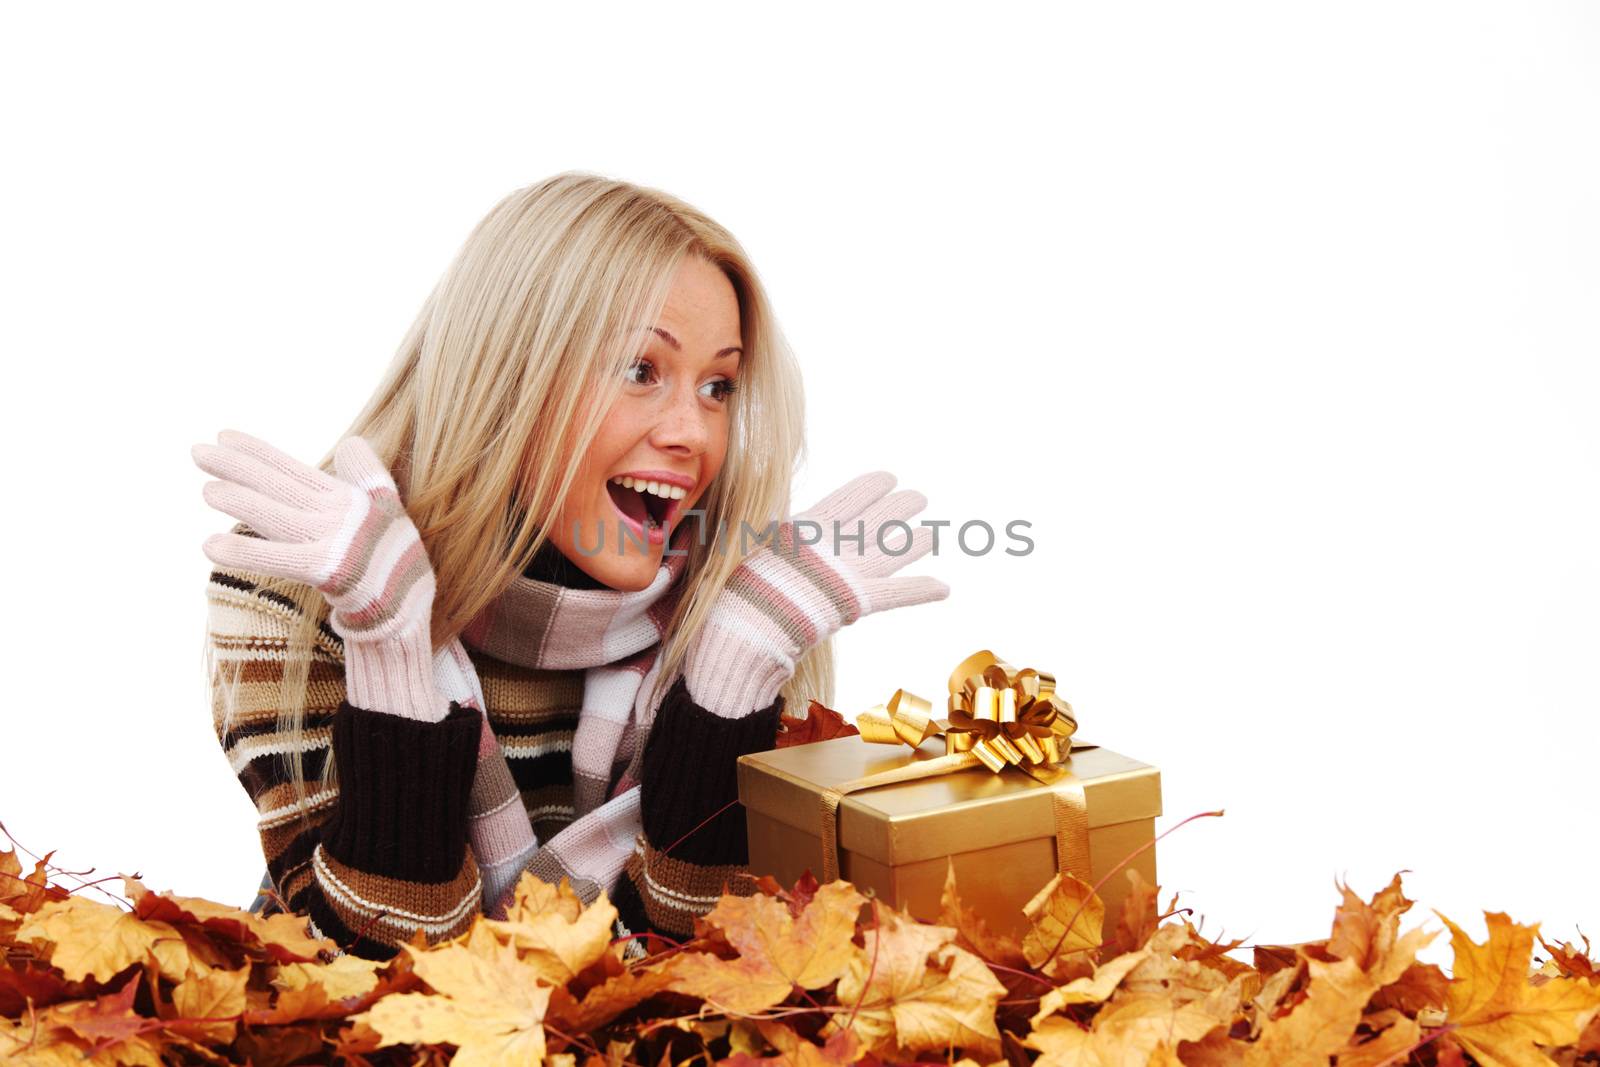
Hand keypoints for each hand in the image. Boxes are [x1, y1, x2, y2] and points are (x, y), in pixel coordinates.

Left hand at [192, 429, 446, 720]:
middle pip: (279, 487)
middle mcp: (338, 514)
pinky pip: (279, 559)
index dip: (258, 451)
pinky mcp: (331, 570)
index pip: (293, 469)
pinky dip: (244, 553)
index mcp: (346, 499)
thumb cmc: (394, 561)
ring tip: (206, 490)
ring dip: (240, 502)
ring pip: (276, 516)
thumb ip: (367, 475)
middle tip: (197, 451)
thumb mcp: (387, 508)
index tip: (223, 435)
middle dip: (237, 467)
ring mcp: (335, 541)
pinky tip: (209, 546)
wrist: (411, 608)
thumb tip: (350, 442)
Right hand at [683, 470, 949, 716]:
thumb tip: (773, 525)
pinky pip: (900, 592)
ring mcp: (852, 570)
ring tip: (931, 533)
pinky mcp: (861, 600)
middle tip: (917, 498)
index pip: (854, 494)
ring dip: (917, 540)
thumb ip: (772, 534)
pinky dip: (922, 590)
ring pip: (897, 548)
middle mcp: (838, 542)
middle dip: (903, 504)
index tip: (888, 479)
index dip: (875, 485)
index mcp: (813, 524)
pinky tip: (944, 587)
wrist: (751, 621)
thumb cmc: (743, 586)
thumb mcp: (753, 547)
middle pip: (882, 515)